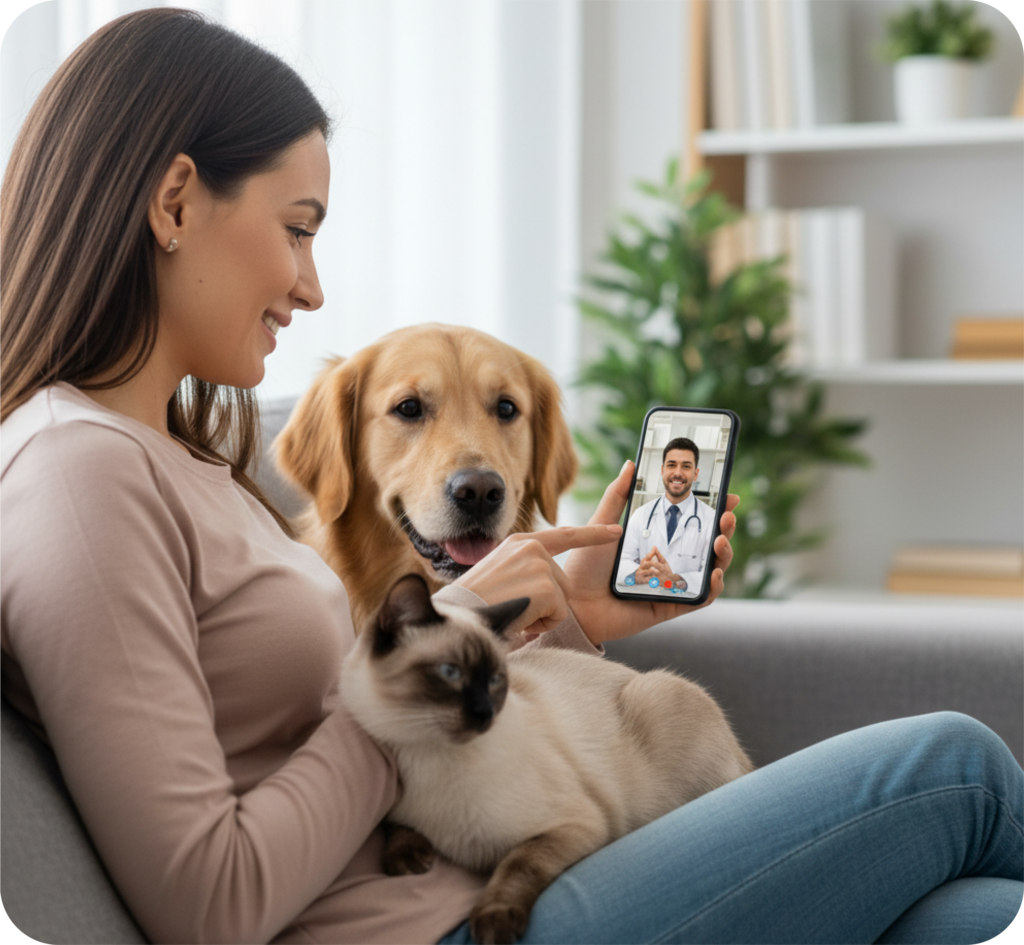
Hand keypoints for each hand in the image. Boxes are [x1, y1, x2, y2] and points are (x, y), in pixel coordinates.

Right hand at [452, 522, 621, 636]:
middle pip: (563, 582)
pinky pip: (559, 614)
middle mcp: (532, 548)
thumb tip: (546, 586)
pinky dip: (542, 624)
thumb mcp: (499, 574)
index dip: (593, 534)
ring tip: (515, 612)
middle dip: (547, 603)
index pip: (565, 535)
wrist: (460, 618)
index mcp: (520, 543)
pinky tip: (521, 619)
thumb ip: (524, 570)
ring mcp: (540, 565)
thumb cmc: (474, 604)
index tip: (616, 529)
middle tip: (516, 608)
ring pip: (562, 600)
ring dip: (543, 615)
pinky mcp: (546, 586)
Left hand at [563, 461, 737, 645]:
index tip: (726, 494)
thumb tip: (630, 463)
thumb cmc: (584, 566)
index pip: (691, 522)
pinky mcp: (671, 606)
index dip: (712, 509)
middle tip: (728, 514)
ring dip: (724, 554)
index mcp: (654, 540)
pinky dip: (713, 587)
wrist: (573, 604)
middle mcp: (667, 561)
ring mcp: (671, 584)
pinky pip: (700, 599)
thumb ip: (617, 494)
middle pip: (707, 544)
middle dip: (724, 527)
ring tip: (720, 539)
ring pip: (710, 569)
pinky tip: (714, 572)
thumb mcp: (601, 523)